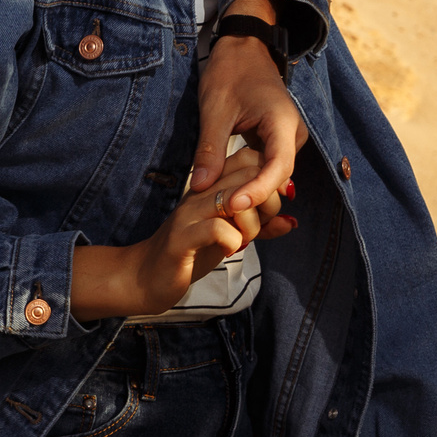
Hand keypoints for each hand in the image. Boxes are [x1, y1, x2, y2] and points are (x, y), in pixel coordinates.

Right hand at [68, 150, 293, 319]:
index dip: (270, 179)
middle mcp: (200, 193)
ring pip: (236, 200)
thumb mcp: (232, 237)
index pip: (248, 158)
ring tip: (243, 241)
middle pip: (248, 174)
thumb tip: (290, 221)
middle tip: (261, 227)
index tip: (271, 207)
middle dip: (268, 202)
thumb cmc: (191, 255)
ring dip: (252, 224)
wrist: (146, 278)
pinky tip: (228, 251)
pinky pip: (219, 230)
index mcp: (211, 187)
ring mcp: (189, 214)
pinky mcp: (181, 239)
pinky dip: (234, 241)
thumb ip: (259, 226)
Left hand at [194, 0, 308, 215]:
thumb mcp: (215, 110)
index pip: (277, 168)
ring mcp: (287, 138)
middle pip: (278, 177)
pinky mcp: (277, 140)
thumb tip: (200, 188)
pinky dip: (249, 179)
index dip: (257, 192)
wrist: (245, 47)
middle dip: (253, 197)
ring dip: (250, 190)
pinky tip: (228, 190)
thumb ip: (210, 149)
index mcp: (282, 123)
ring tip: (222, 205)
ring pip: (273, 175)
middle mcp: (293, 134)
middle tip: (221, 212)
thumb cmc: (231, 71)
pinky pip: (268, 167)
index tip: (232, 206)